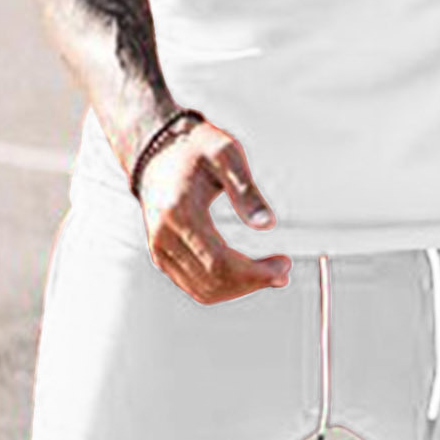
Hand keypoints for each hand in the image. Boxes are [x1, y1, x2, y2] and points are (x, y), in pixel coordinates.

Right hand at [136, 117, 291, 304]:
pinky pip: (194, 285)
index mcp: (180, 213)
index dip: (256, 273)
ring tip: (268, 273)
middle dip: (253, 282)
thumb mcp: (225, 154)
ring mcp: (160, 249)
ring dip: (240, 288)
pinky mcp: (161, 254)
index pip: (220, 263)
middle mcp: (164, 236)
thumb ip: (246, 190)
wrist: (156, 149)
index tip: (283, 264)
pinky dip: (223, 287)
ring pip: (204, 290)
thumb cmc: (193, 148)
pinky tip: (245, 274)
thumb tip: (267, 224)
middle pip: (214, 282)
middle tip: (282, 269)